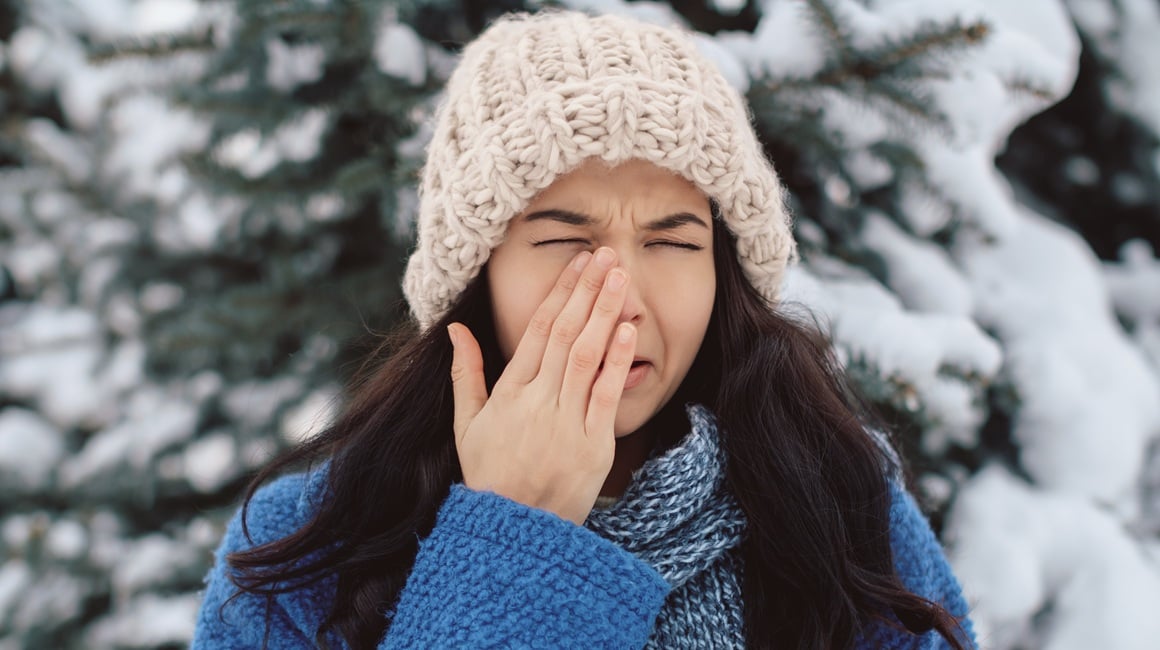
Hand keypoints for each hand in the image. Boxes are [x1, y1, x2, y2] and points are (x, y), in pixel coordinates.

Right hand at [447, 248, 637, 524]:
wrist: (514, 530)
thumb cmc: (490, 474)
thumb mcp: (466, 424)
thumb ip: (465, 373)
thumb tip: (456, 328)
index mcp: (509, 393)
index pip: (537, 330)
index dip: (560, 293)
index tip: (578, 263)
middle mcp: (537, 401)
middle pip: (565, 334)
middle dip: (587, 291)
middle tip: (607, 255)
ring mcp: (565, 423)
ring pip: (587, 357)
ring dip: (604, 314)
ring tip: (621, 279)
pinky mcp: (592, 446)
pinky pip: (606, 396)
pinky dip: (617, 362)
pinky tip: (628, 330)